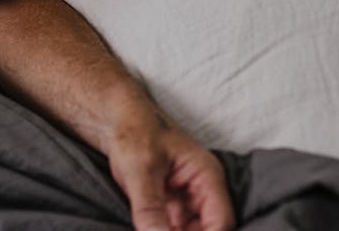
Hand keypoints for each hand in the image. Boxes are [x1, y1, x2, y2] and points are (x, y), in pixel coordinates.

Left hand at [108, 120, 234, 230]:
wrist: (117, 120)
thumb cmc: (134, 132)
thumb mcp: (139, 169)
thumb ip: (149, 207)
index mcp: (207, 176)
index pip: (221, 221)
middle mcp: (202, 190)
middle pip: (207, 230)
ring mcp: (187, 199)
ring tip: (151, 229)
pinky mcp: (171, 205)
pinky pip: (173, 229)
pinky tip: (149, 230)